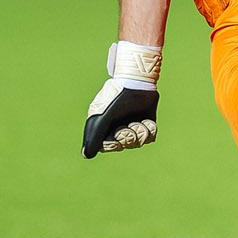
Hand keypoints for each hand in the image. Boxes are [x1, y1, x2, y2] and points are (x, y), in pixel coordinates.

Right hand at [82, 41, 160, 158]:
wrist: (136, 82)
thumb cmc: (116, 98)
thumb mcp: (102, 117)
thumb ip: (94, 136)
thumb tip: (87, 155)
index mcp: (104, 126)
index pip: (107, 146)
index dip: (112, 145)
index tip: (114, 137)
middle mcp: (118, 126)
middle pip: (124, 145)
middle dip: (127, 138)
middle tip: (127, 128)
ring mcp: (133, 125)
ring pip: (138, 142)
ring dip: (139, 133)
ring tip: (137, 123)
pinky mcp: (146, 122)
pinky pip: (150, 136)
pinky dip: (149, 130)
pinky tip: (145, 121)